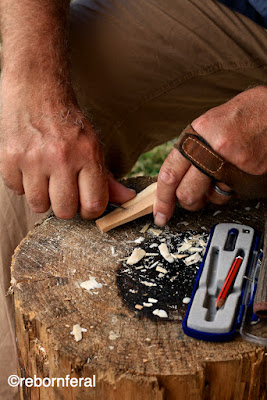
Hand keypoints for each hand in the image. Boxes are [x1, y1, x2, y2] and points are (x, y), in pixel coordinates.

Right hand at [0, 80, 134, 218]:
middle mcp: (61, 158)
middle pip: (64, 211)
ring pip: (38, 205)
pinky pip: (16, 191)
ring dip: (43, 197)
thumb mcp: (93, 147)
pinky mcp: (9, 157)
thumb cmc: (69, 125)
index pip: (93, 204)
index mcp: (87, 155)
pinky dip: (23, 184)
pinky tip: (29, 168)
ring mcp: (32, 158)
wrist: (37, 91)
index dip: (89, 211)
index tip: (84, 205)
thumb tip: (127, 199)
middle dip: (65, 206)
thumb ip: (107, 178)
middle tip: (63, 190)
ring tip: (45, 178)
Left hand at [154, 85, 266, 225]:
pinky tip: (237, 174)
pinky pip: (234, 194)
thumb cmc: (247, 112)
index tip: (160, 213)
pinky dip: (233, 190)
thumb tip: (178, 174)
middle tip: (194, 200)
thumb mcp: (210, 122)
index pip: (169, 173)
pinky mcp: (250, 175)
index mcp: (197, 133)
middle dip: (188, 202)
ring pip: (212, 198)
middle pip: (186, 194)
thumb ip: (193, 147)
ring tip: (221, 179)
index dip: (162, 199)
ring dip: (213, 196)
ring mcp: (232, 164)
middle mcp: (212, 149)